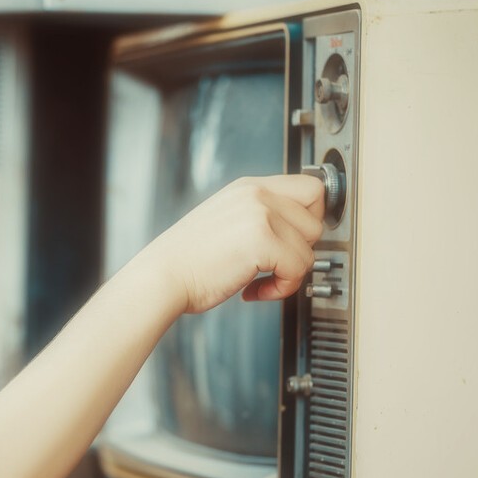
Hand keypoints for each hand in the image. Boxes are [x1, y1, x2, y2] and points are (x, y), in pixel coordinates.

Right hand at [140, 175, 325, 313]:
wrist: (161, 277)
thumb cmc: (187, 260)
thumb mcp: (226, 220)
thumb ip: (259, 217)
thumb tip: (296, 233)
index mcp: (248, 187)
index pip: (310, 188)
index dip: (311, 219)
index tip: (296, 242)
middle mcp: (256, 194)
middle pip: (316, 218)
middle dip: (302, 249)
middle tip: (276, 264)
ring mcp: (260, 214)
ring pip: (310, 249)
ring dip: (290, 273)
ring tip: (261, 280)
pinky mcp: (262, 240)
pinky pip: (298, 269)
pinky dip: (281, 288)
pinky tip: (254, 290)